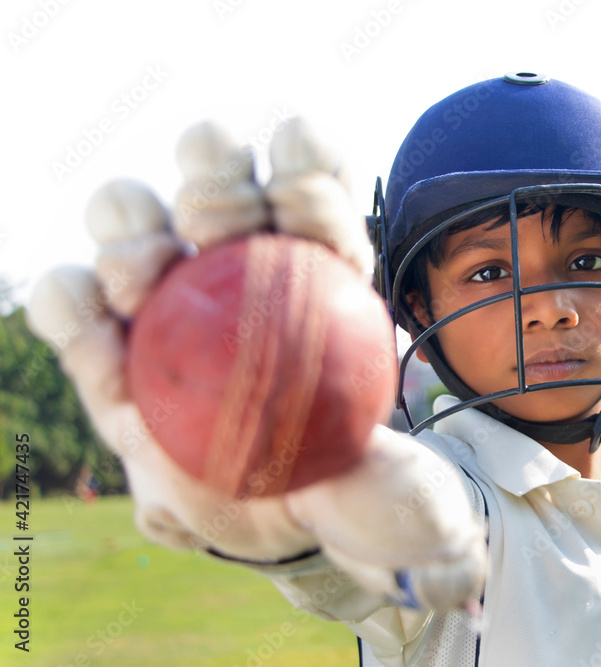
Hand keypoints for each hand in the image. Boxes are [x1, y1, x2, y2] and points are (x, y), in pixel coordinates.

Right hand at [25, 119, 484, 609]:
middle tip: (218, 224)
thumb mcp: (397, 504)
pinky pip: (75, 312)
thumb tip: (380, 472)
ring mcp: (169, 302)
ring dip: (133, 229)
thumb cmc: (353, 495)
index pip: (317, 206)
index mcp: (322, 276)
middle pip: (219, 188)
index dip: (311, 181)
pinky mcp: (107, 346)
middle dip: (216, 176)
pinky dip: (73, 305)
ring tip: (146, 273)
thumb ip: (399, 489)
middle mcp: (240, 270)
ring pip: (135, 226)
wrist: (288, 530)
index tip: (306, 205)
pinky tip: (95, 326)